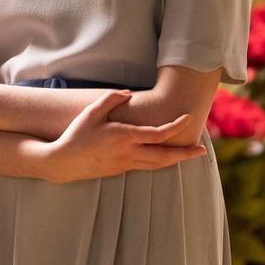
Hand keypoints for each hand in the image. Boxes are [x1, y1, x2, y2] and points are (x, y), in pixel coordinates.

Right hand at [46, 90, 206, 183]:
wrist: (62, 163)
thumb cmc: (76, 135)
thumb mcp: (91, 112)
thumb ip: (111, 99)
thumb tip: (129, 93)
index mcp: (124, 137)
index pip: (158, 133)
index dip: (175, 126)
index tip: (188, 118)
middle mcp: (128, 154)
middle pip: (164, 156)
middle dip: (185, 154)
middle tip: (202, 150)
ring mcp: (125, 165)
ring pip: (156, 165)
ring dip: (175, 160)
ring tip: (189, 155)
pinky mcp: (120, 171)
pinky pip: (145, 167)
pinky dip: (159, 162)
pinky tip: (165, 157)